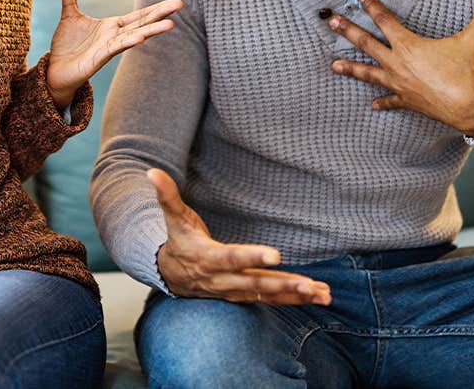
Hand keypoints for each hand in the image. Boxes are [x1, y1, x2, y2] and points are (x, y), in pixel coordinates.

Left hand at [45, 0, 181, 108]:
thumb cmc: (67, 46)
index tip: (176, 2)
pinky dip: (127, 43)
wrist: (55, 71)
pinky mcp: (97, 59)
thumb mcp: (69, 13)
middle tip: (180, 4)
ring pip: (134, 37)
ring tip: (171, 25)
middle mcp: (114, 37)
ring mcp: (108, 49)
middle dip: (160, 14)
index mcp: (112, 26)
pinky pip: (114, 49)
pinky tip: (140, 38)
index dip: (156, 8)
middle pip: (142, 23)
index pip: (139, 15)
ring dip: (151, 31)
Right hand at [148, 168, 330, 305]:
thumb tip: (151, 172)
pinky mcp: (245, 295)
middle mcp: (223, 280)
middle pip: (255, 284)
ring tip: (322, 293)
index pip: (232, 258)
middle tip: (308, 284)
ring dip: (295, 295)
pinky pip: (273, 300)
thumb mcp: (173, 217)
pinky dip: (296, 300)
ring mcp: (235, 291)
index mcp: (208, 258)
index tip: (275, 255)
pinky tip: (320, 296)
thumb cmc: (179, 240)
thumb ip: (166, 195)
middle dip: (283, 285)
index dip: (252, 257)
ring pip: (268, 295)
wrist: (172, 275)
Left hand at [328, 0, 473, 135]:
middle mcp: (397, 63)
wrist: (469, 107)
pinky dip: (381, 102)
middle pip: (366, 44)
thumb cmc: (466, 72)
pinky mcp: (406, 101)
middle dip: (347, 32)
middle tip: (331, 22)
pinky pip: (390, 101)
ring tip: (333, 66)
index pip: (385, 21)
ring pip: (368, 74)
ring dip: (350, 69)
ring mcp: (399, 84)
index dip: (372, 6)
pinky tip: (371, 105)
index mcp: (409, 45)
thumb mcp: (473, 39)